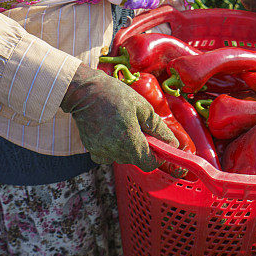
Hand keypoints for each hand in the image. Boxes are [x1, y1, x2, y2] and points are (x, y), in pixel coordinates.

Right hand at [60, 65, 177, 168]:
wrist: (84, 91)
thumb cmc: (114, 95)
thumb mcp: (142, 107)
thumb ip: (157, 127)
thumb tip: (172, 142)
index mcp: (129, 141)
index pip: (149, 163)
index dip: (158, 157)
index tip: (160, 145)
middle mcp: (115, 151)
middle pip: (137, 159)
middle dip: (144, 147)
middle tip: (142, 128)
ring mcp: (102, 151)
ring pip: (123, 157)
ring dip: (129, 146)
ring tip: (126, 125)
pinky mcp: (92, 149)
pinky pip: (108, 156)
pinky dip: (114, 148)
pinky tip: (113, 132)